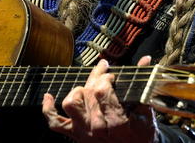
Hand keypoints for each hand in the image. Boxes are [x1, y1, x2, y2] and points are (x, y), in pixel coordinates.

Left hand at [42, 55, 158, 142]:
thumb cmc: (141, 132)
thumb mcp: (146, 111)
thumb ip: (143, 84)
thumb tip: (145, 60)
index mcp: (116, 121)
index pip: (102, 90)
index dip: (105, 77)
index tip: (112, 75)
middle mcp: (97, 127)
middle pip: (87, 92)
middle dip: (96, 78)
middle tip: (104, 74)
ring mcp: (84, 132)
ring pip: (70, 103)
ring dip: (77, 91)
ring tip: (88, 88)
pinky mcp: (75, 136)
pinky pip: (55, 123)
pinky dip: (48, 109)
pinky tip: (48, 96)